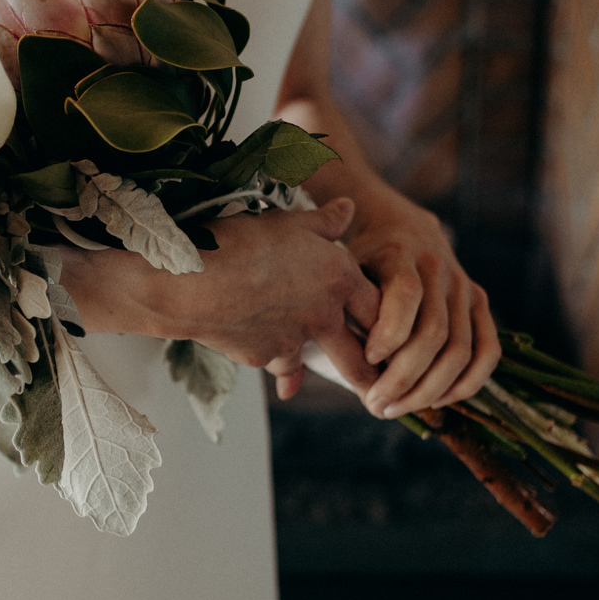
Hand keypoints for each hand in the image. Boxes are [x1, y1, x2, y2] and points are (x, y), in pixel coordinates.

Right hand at [191, 198, 380, 401]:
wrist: (195, 279)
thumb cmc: (242, 242)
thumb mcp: (288, 221)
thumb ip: (323, 221)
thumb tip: (348, 208)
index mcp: (338, 277)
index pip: (380, 305)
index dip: (394, 320)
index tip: (403, 333)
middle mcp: (324, 314)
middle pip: (363, 352)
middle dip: (380, 371)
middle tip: (391, 384)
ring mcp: (295, 340)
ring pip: (328, 365)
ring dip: (345, 380)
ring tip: (360, 391)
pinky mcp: (266, 357)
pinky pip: (283, 369)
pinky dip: (287, 377)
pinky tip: (288, 386)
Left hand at [348, 199, 499, 419]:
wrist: (402, 225)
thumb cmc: (360, 258)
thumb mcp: (340, 270)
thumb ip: (333, 311)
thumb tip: (306, 382)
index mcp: (399, 253)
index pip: (406, 294)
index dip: (389, 333)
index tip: (366, 359)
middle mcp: (439, 269)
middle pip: (433, 334)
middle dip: (402, 378)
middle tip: (374, 405)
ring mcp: (465, 287)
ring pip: (460, 350)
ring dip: (429, 389)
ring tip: (396, 408)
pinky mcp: (480, 303)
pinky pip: (487, 351)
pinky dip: (467, 382)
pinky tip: (437, 400)